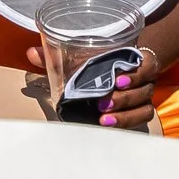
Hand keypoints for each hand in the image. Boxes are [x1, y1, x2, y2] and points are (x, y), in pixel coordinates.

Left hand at [16, 36, 172, 127]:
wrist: (119, 67)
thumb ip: (58, 55)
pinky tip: (109, 125)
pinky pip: (141, 118)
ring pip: (144, 107)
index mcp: (134, 59)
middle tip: (102, 104)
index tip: (117, 81)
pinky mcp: (141, 110)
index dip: (135, 74)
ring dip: (125, 114)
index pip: (145, 64)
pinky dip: (127, 122)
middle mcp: (144, 78)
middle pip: (143, 89)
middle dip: (124, 98)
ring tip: (104, 119)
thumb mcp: (82, 54)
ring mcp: (143, 96)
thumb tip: (32, 53)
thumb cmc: (98, 58)